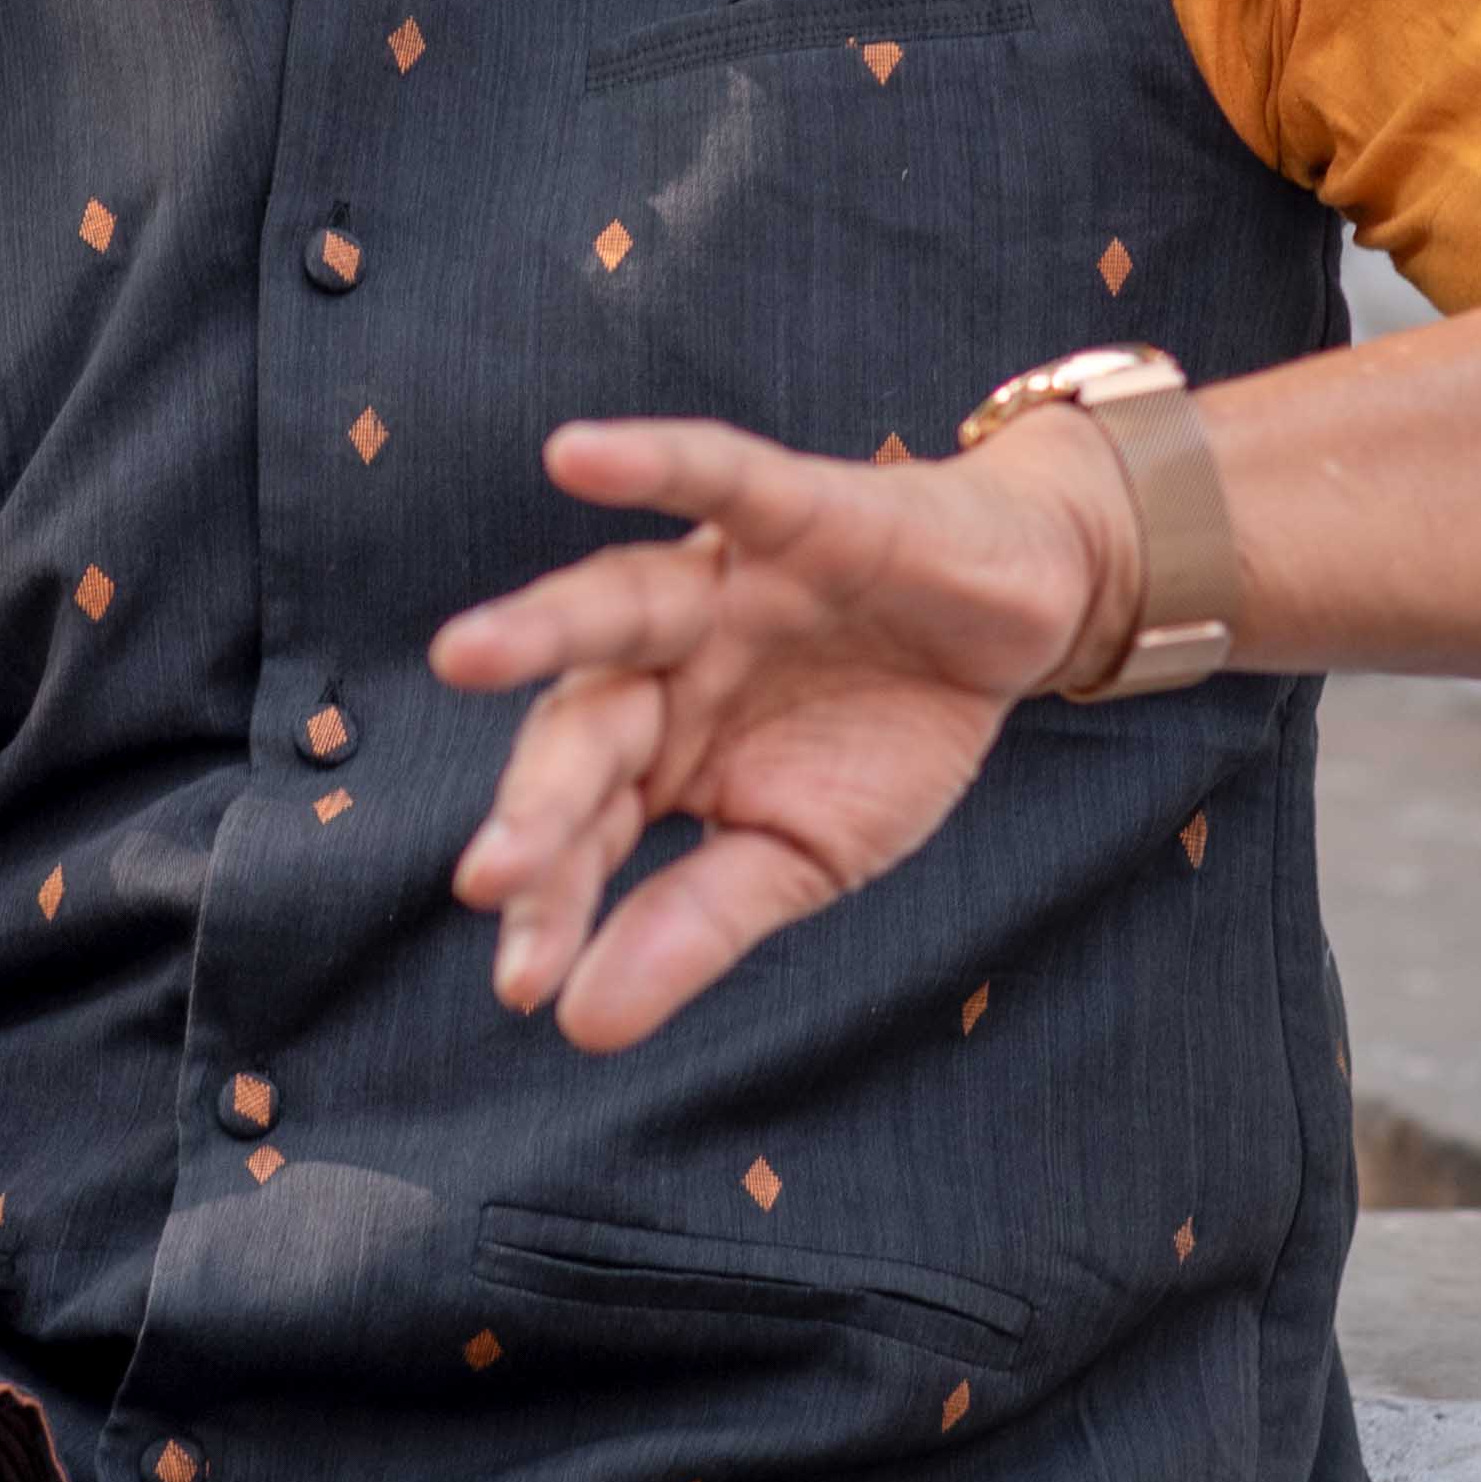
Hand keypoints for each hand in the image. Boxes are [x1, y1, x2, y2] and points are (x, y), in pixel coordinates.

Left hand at [431, 405, 1137, 1047]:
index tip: (526, 986)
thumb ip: (696, 925)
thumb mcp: (802, 853)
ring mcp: (718, 581)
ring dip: (541, 627)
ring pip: (615, 604)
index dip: (555, 901)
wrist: (1017, 616)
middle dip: (540, 803)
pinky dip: (653, 461)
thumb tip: (584, 1026)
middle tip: (489, 878)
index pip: (583, 830)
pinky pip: (717, 476)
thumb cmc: (887, 732)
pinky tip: (575, 454)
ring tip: (463, 656)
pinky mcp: (793, 511)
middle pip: (584, 728)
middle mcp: (660, 662)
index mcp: (653, 753)